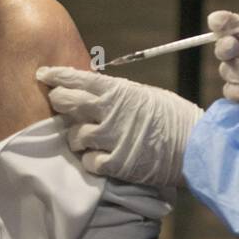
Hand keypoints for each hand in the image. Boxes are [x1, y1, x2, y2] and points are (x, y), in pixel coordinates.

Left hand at [36, 66, 201, 187]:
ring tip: (84, 138)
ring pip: (74, 136)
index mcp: (119, 91)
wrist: (195, 145)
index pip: (78, 78)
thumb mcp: (146, 95)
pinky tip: (98, 158)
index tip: (44, 74)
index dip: (57, 76)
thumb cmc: (175, 117)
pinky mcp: (115, 163)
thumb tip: (99, 93)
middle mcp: (109, 112)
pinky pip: (88, 161)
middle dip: (59, 101)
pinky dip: (90, 160)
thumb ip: (119, 95)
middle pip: (67, 103)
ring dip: (75, 136)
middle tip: (58, 103)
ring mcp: (110, 138)